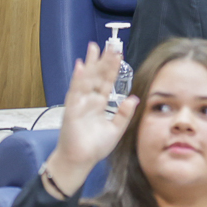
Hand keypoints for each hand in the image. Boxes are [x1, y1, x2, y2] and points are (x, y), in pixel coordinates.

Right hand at [44, 43, 137, 195]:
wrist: (80, 161)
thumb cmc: (94, 148)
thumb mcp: (116, 130)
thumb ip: (124, 114)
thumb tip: (134, 98)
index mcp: (99, 105)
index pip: (107, 82)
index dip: (112, 68)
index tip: (118, 55)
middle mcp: (89, 101)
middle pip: (96, 76)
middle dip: (102, 60)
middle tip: (109, 44)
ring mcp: (79, 104)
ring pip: (86, 79)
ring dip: (90, 63)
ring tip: (93, 47)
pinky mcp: (72, 110)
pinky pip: (74, 92)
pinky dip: (78, 79)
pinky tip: (80, 67)